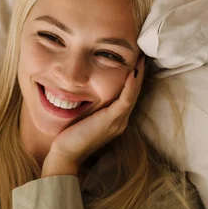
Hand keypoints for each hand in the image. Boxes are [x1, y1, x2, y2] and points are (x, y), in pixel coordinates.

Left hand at [41, 55, 145, 177]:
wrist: (66, 155)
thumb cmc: (69, 137)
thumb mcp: (82, 116)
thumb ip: (88, 105)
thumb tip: (82, 88)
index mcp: (115, 120)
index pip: (128, 94)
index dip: (132, 77)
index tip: (133, 59)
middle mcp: (121, 120)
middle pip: (134, 92)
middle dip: (138, 72)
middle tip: (141, 52)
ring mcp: (118, 121)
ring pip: (133, 94)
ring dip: (138, 75)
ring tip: (141, 57)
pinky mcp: (112, 121)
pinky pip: (126, 99)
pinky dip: (131, 84)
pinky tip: (133, 70)